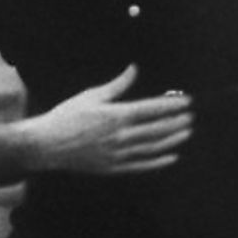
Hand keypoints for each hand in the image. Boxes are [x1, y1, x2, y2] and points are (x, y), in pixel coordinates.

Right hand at [28, 66, 193, 175]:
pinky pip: (141, 165)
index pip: (151, 109)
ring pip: (152, 147)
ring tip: (186, 133)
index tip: (187, 102)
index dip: (171, 106)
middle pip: (156, 129)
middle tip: (191, 117)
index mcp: (115, 116)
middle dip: (176, 122)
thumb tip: (134, 69)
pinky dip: (158, 162)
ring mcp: (117, 154)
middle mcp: (119, 136)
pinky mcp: (112, 168)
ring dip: (172, 140)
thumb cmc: (66, 117)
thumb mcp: (91, 96)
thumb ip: (117, 85)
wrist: (46, 145)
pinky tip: (172, 157)